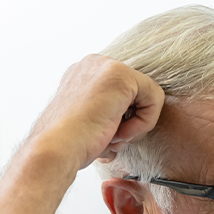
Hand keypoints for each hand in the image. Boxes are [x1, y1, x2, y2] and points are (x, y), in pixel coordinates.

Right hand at [28, 54, 164, 172]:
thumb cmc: (72, 144)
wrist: (57, 148)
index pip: (127, 95)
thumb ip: (109, 111)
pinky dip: (145, 122)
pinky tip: (120, 132)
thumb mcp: (92, 121)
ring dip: (137, 125)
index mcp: (86, 74)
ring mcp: (106, 66)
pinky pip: (155, 98)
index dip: (124, 120)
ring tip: (113, 135)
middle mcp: (95, 64)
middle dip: (132, 121)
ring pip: (148, 96)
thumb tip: (126, 120)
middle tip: (112, 137)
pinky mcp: (120, 75)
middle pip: (139, 94)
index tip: (106, 135)